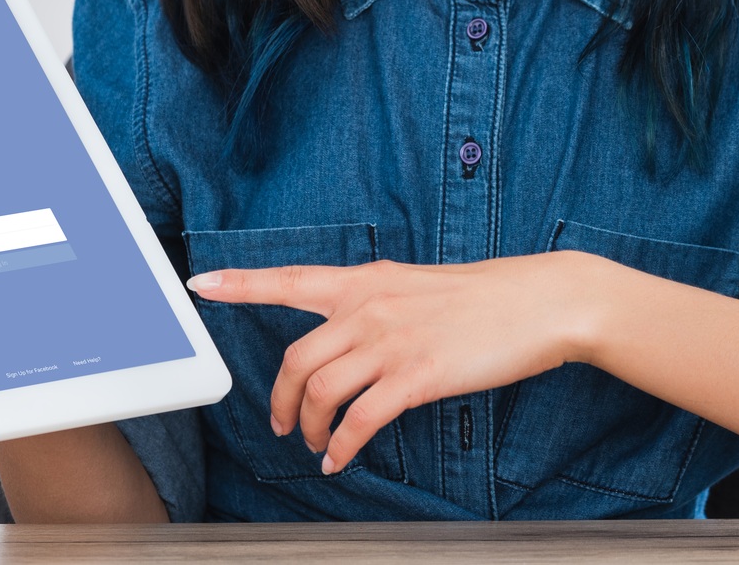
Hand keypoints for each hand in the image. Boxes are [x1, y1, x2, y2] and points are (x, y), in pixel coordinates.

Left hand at [187, 252, 606, 474]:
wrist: (539, 301)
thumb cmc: (485, 297)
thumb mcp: (418, 285)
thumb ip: (377, 302)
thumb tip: (349, 330)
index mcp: (367, 280)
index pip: (290, 279)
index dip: (240, 284)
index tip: (200, 285)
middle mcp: (371, 306)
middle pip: (296, 358)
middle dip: (281, 400)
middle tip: (285, 424)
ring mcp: (393, 340)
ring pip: (322, 391)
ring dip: (311, 428)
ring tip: (319, 446)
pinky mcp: (418, 375)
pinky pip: (361, 420)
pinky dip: (343, 446)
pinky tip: (342, 458)